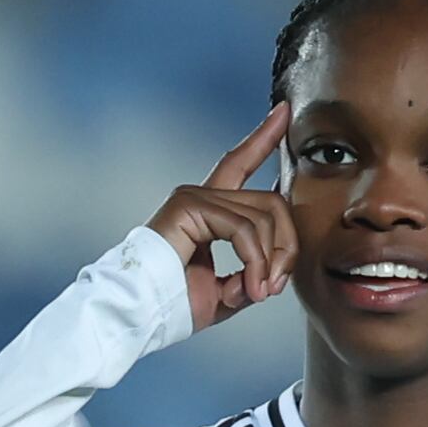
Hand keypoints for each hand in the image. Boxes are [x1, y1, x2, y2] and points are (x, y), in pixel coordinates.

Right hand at [144, 105, 294, 331]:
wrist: (140, 314)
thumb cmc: (174, 306)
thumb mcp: (228, 292)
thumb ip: (253, 275)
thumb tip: (273, 275)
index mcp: (209, 209)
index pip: (241, 164)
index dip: (263, 138)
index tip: (283, 112)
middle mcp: (201, 195)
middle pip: (271, 202)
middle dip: (287, 245)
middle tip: (276, 285)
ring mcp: (194, 197)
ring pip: (263, 216)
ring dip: (269, 262)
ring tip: (258, 293)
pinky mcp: (189, 206)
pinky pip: (243, 229)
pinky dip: (255, 261)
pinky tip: (248, 287)